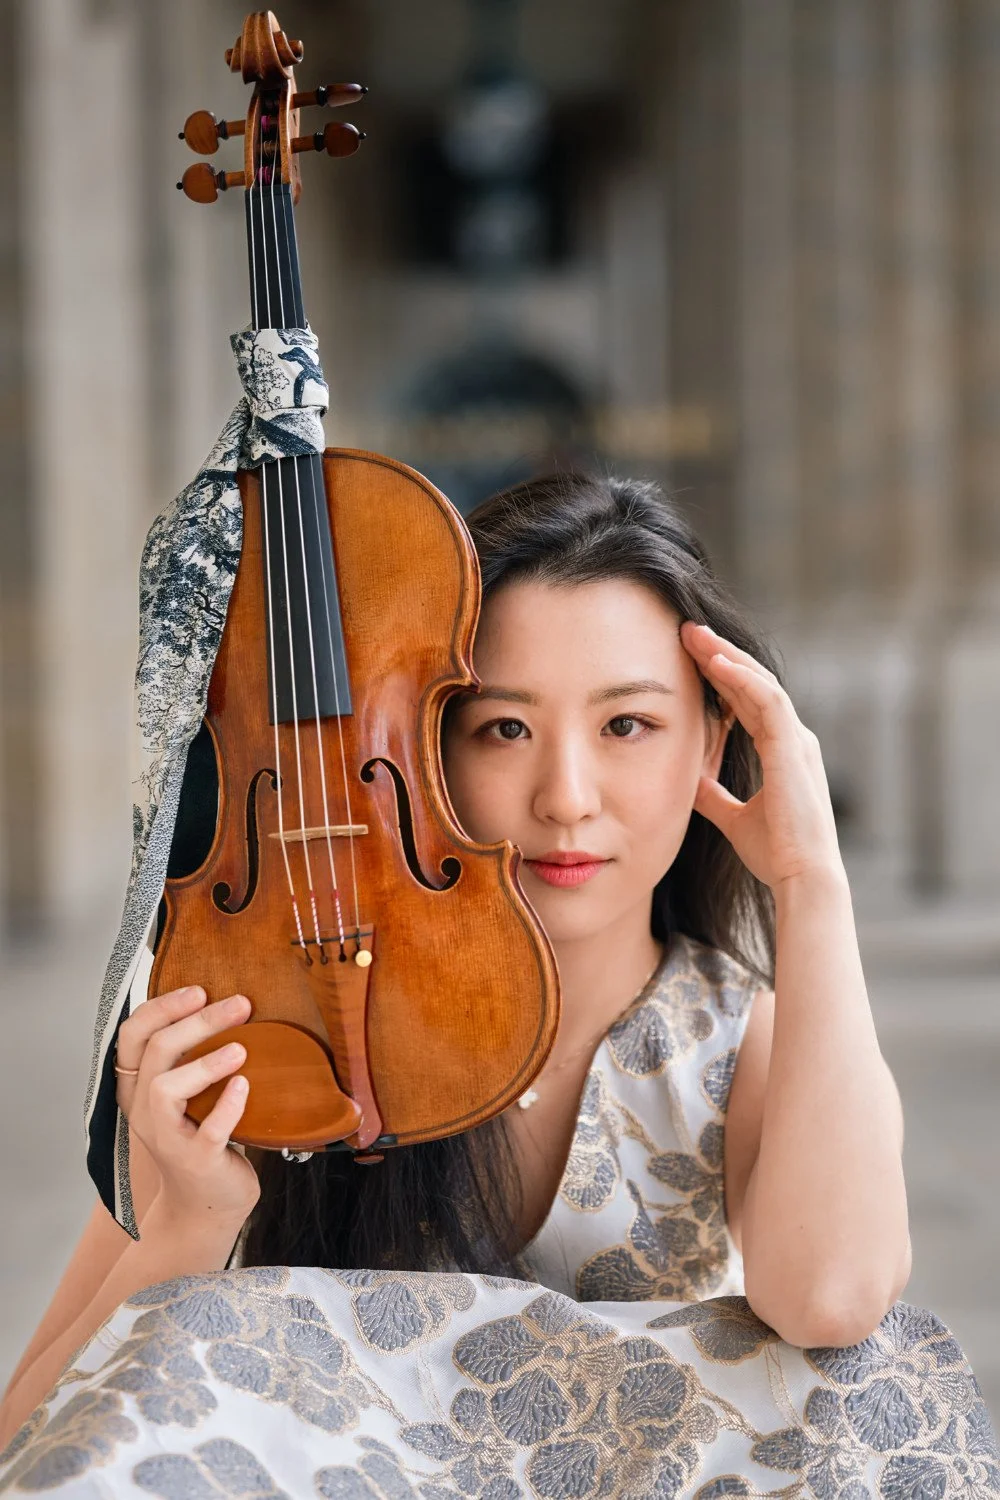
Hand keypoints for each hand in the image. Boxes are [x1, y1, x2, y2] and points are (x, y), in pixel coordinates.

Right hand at [115, 986, 259, 1227]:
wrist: (204, 1206)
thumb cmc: (201, 1139)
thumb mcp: (189, 1096)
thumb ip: (192, 1058)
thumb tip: (229, 1005)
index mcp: (139, 1088)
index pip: (133, 1035)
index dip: (162, 1007)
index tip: (199, 990)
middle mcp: (144, 1110)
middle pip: (157, 1050)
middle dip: (198, 1021)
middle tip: (241, 1004)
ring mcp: (167, 1138)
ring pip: (165, 1089)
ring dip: (204, 1064)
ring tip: (240, 1049)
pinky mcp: (196, 1161)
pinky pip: (207, 1131)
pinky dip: (227, 1106)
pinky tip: (245, 1085)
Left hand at [680, 621, 844, 891]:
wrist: (800, 877)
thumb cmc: (776, 853)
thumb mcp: (733, 817)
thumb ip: (713, 796)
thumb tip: (688, 780)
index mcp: (782, 752)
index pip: (748, 701)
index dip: (721, 677)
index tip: (690, 657)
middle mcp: (793, 740)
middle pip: (753, 683)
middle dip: (720, 655)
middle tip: (689, 631)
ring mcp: (796, 741)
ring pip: (760, 683)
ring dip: (727, 656)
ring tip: (696, 635)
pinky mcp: (793, 747)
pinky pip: (768, 701)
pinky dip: (742, 679)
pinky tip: (716, 662)